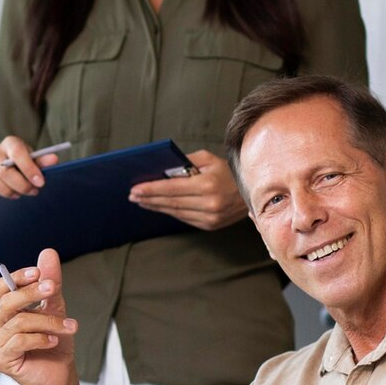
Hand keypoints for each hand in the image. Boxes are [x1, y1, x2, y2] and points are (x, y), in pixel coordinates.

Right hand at [0, 136, 62, 198]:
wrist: (11, 171)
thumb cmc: (24, 166)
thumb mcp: (35, 162)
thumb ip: (43, 161)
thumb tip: (53, 159)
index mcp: (10, 143)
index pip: (16, 152)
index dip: (29, 168)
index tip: (40, 182)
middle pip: (2, 169)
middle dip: (20, 184)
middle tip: (32, 191)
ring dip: (6, 191)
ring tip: (17, 194)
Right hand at [0, 247, 78, 384]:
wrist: (59, 376)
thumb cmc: (53, 343)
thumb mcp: (55, 307)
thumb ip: (49, 282)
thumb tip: (48, 253)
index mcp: (3, 311)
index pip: (1, 288)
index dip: (17, 277)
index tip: (39, 272)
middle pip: (6, 302)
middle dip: (31, 292)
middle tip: (53, 288)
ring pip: (19, 323)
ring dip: (48, 321)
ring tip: (69, 326)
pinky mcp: (1, 361)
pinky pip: (19, 342)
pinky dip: (40, 338)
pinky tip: (54, 341)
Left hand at [128, 150, 247, 229]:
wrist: (252, 192)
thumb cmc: (228, 171)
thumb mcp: (208, 159)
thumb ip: (185, 162)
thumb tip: (163, 169)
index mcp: (207, 185)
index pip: (171, 188)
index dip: (151, 189)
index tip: (135, 189)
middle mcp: (209, 203)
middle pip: (170, 202)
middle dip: (149, 199)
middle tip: (133, 195)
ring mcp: (210, 217)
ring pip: (175, 212)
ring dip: (156, 207)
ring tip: (142, 201)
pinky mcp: (210, 225)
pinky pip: (184, 219)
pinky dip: (170, 212)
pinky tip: (159, 207)